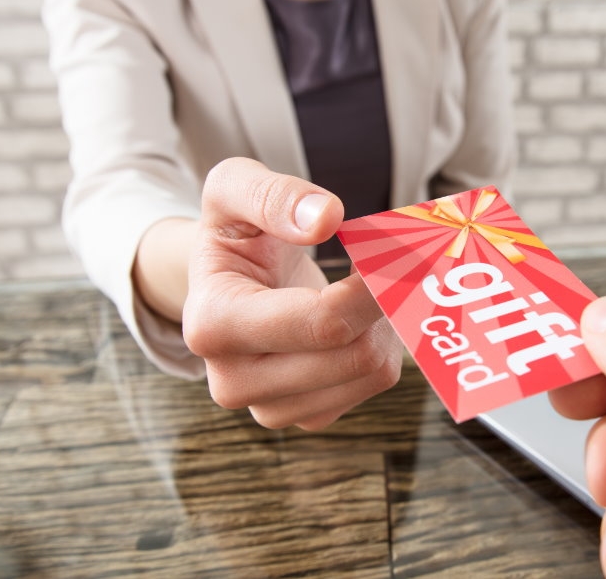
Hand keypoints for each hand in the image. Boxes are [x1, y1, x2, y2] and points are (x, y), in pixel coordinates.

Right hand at [183, 157, 401, 429]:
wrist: (226, 280)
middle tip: (389, 262)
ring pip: (372, 373)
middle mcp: (234, 382)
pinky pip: (373, 385)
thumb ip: (272, 195)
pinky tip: (360, 317)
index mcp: (212, 325)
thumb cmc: (234, 232)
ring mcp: (270, 408)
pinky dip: (382, 345)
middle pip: (355, 354)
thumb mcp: (233, 187)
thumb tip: (325, 218)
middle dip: (384, 302)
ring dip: (385, 324)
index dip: (372, 287)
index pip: (322, 321)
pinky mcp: (304, 416)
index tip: (394, 253)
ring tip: (362, 286)